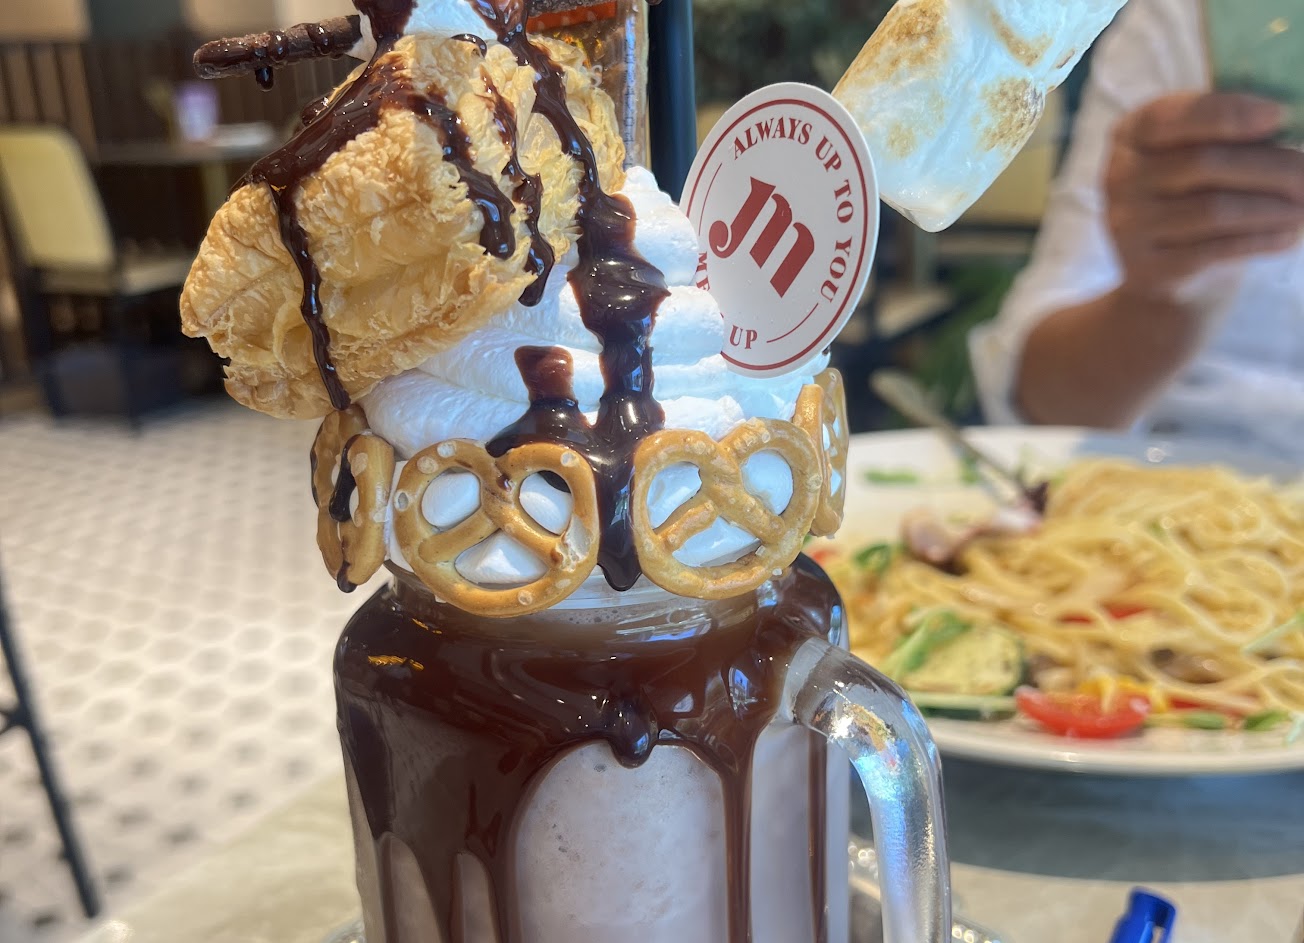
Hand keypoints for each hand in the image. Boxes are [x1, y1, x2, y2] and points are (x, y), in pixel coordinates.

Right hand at [1105, 92, 1303, 301]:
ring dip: (1273, 208)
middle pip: (1202, 162)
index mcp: (1132, 133)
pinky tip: (1289, 236)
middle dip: (1270, 166)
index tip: (1278, 117)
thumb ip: (1228, 134)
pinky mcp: (1146, 268)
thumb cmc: (1197, 196)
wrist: (1165, 274)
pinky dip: (1260, 240)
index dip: (1226, 114)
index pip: (1173, 116)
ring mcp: (1127, 225)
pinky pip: (1214, 250)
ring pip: (1213, 209)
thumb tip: (1284, 124)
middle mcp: (1120, 176)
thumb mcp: (1200, 154)